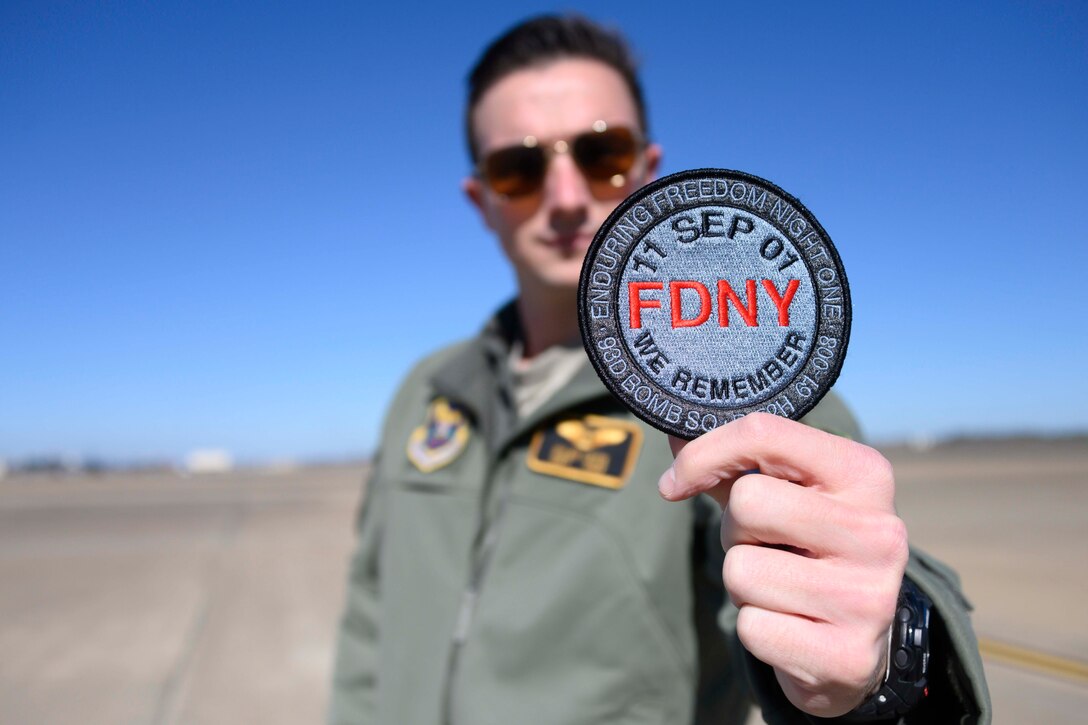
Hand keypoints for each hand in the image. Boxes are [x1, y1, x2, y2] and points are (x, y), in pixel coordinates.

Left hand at [658, 413, 907, 717]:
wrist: (860, 642)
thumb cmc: (809, 550)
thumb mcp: (787, 495)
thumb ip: (733, 466)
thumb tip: (675, 439)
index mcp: (864, 474)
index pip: (765, 433)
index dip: (704, 454)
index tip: (676, 481)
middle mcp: (878, 532)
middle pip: (748, 502)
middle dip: (734, 529)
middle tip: (763, 547)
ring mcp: (868, 597)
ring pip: (741, 570)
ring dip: (743, 584)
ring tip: (781, 589)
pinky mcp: (848, 656)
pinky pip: (751, 629)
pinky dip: (756, 630)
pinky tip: (792, 626)